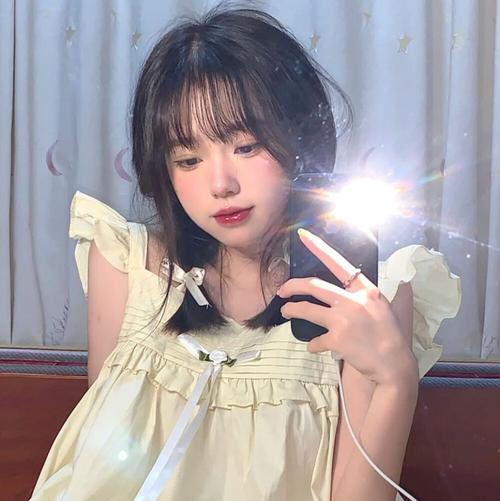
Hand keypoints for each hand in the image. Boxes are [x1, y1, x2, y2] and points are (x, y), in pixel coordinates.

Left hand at [277, 228, 415, 385]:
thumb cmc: (391, 335)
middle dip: (292, 286)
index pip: (338, 263)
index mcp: (365, 289)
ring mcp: (343, 320)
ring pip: (306, 310)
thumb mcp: (385, 306)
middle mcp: (353, 300)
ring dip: (292, 310)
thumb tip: (368, 282)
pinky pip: (315, 340)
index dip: (318, 248)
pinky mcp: (336, 339)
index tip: (302, 236)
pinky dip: (313, 345)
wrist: (394, 365)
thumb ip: (368, 294)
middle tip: (282, 290)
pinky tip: (315, 347)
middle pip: (313, 285)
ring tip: (287, 312)